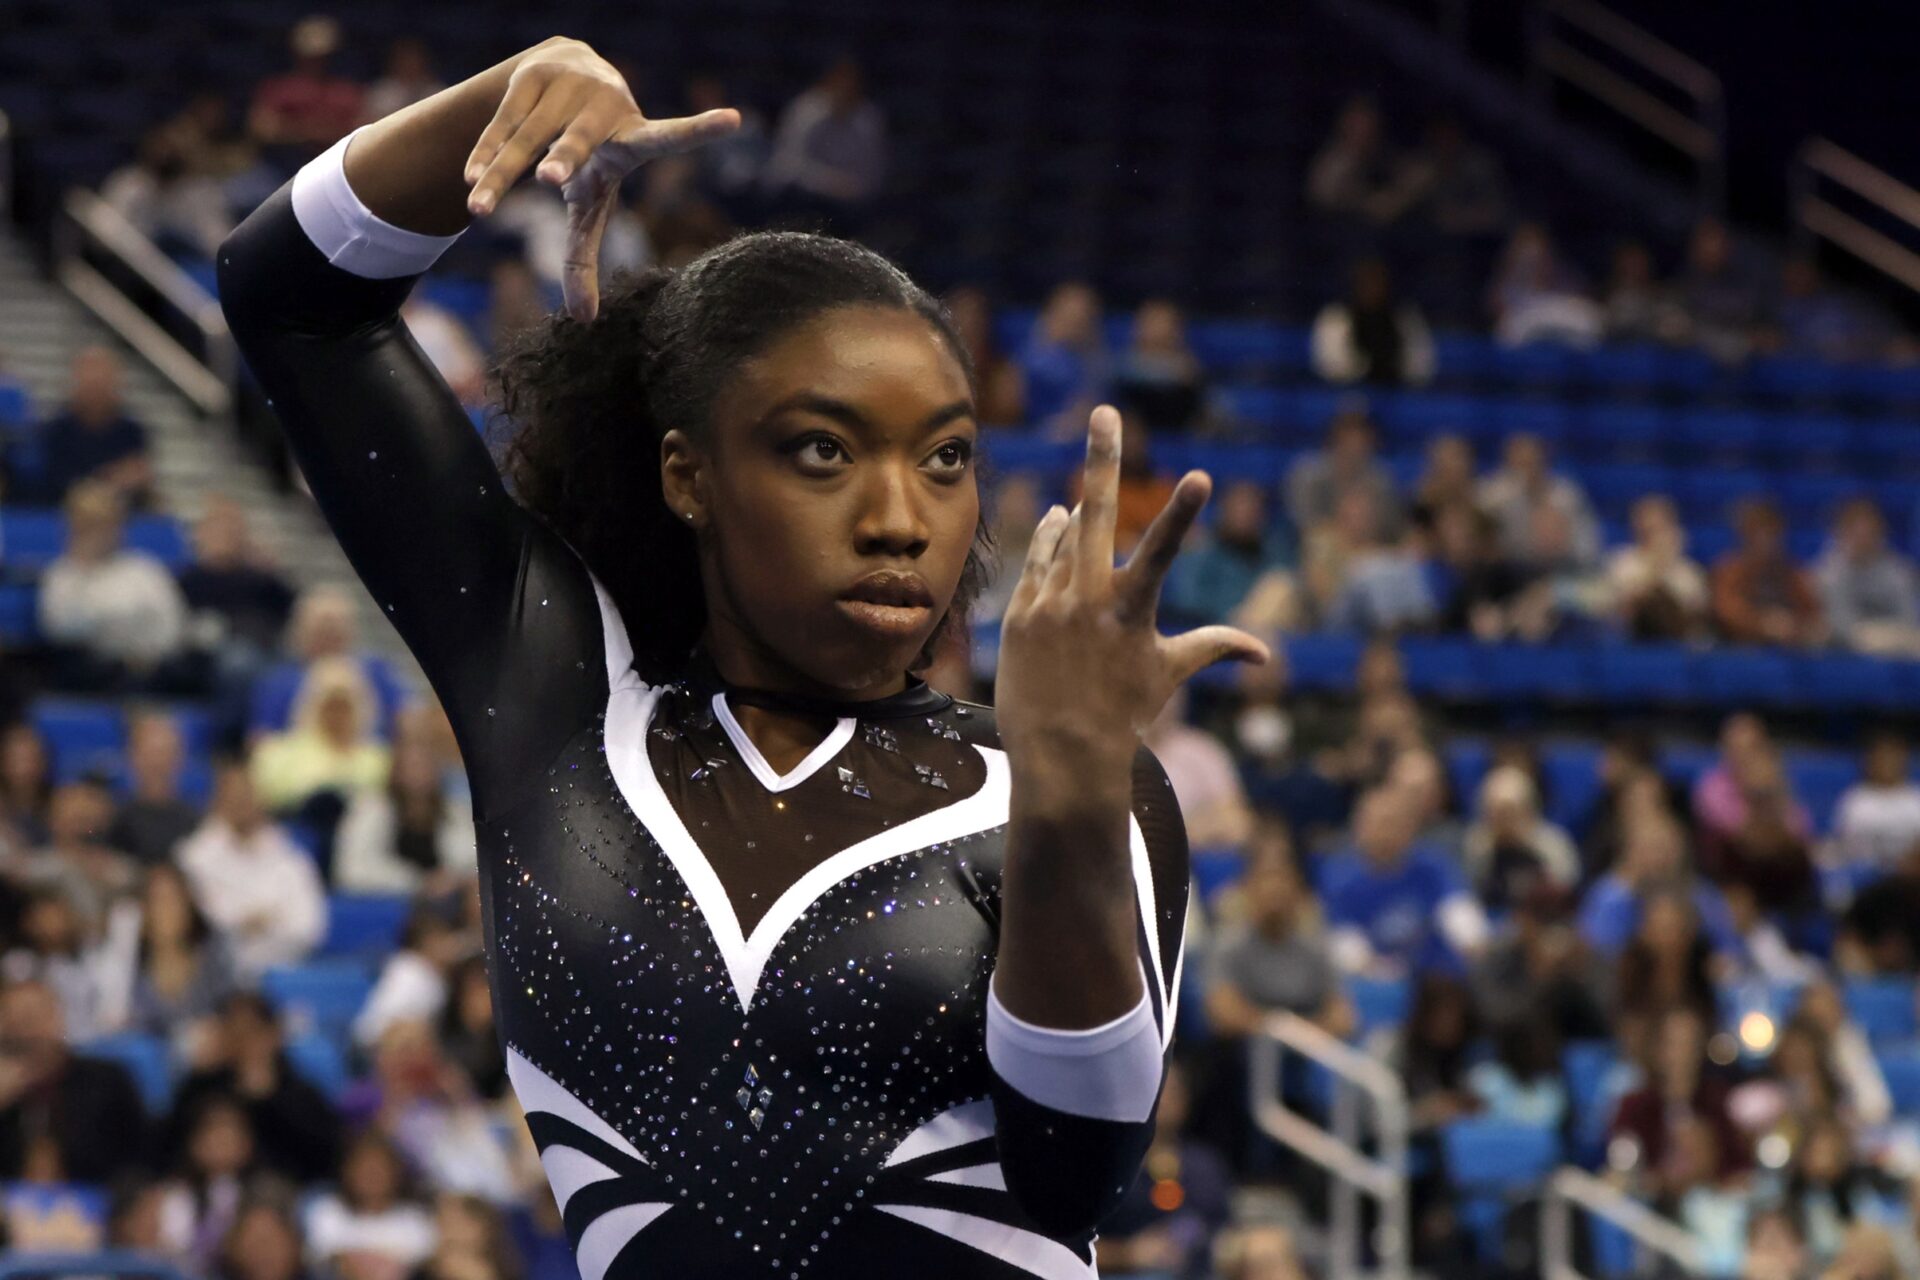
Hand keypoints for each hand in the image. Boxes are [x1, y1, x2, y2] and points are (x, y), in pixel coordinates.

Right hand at [463, 38, 739, 320]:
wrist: (558, 74)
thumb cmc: (587, 160)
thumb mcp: (588, 205)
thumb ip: (583, 257)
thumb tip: (585, 322)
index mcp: (630, 140)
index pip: (666, 138)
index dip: (697, 132)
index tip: (734, 120)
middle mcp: (604, 108)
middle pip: (580, 141)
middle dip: (566, 154)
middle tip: (551, 177)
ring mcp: (567, 88)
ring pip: (528, 136)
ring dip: (501, 171)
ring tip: (480, 209)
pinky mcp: (530, 75)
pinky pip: (502, 122)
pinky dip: (485, 154)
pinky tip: (472, 182)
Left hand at [994, 405, 1268, 799]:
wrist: (1060, 755)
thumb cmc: (1125, 712)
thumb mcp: (1170, 674)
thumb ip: (1215, 648)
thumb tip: (1264, 653)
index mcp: (1131, 611)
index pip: (1163, 551)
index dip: (1183, 513)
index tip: (1201, 476)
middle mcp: (1086, 600)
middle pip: (1094, 514)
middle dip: (1102, 459)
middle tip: (1105, 413)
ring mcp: (1047, 604)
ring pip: (1064, 539)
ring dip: (1077, 511)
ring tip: (1085, 492)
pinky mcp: (1019, 615)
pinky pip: (1036, 562)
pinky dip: (1049, 539)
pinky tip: (1058, 517)